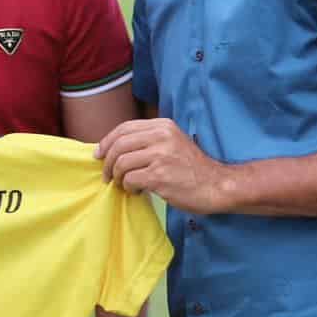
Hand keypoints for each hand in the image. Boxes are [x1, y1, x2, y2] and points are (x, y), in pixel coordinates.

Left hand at [95, 118, 231, 214]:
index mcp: (163, 125)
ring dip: (118, 178)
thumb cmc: (192, 168)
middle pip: (119, 145)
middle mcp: (161, 136)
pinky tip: (138, 191)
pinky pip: (130, 180)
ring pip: (121, 163)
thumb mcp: (173, 142)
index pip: (124, 128)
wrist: (217, 186)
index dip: (107, 141)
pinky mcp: (159, 176)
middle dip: (107, 162)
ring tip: (126, 185)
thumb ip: (148, 140)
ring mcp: (160, 156)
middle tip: (107, 176)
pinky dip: (129, 187)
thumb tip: (114, 148)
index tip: (99, 154)